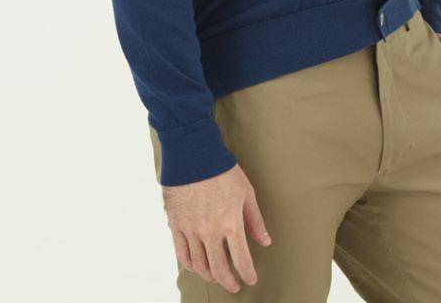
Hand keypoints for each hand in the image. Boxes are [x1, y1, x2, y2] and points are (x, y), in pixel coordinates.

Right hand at [160, 162, 272, 292]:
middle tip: (234, 285)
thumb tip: (264, 241)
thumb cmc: (222, 171)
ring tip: (216, 277)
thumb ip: (255, 221)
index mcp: (230, 223)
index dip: (247, 274)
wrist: (193, 154)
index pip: (241, 260)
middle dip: (228, 281)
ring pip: (199, 265)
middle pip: (219, 268)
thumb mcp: (246, 193)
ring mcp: (191, 230)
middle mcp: (210, 231)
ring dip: (209, 275)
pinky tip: (197, 266)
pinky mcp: (176, 225)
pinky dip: (190, 265)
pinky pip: (181, 253)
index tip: (250, 279)